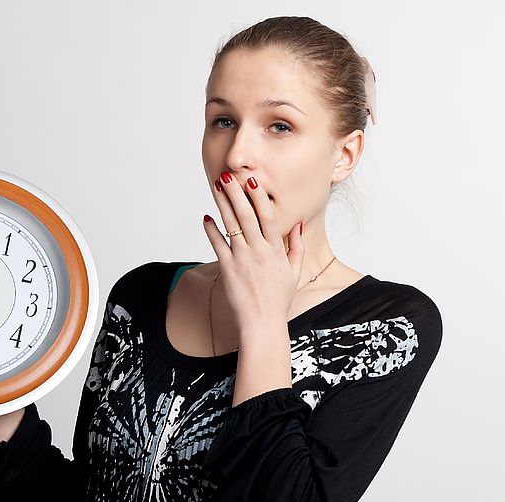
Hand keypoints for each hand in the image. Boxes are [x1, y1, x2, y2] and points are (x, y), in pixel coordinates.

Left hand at [203, 172, 304, 335]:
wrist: (262, 322)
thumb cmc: (278, 299)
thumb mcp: (294, 272)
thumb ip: (297, 247)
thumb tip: (298, 225)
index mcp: (276, 249)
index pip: (268, 216)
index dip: (259, 197)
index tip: (252, 182)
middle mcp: (259, 250)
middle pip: (246, 214)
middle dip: (236, 193)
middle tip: (227, 176)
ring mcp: (242, 258)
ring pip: (231, 224)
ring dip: (223, 204)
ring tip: (216, 187)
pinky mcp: (227, 268)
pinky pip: (217, 244)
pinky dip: (211, 230)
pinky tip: (206, 217)